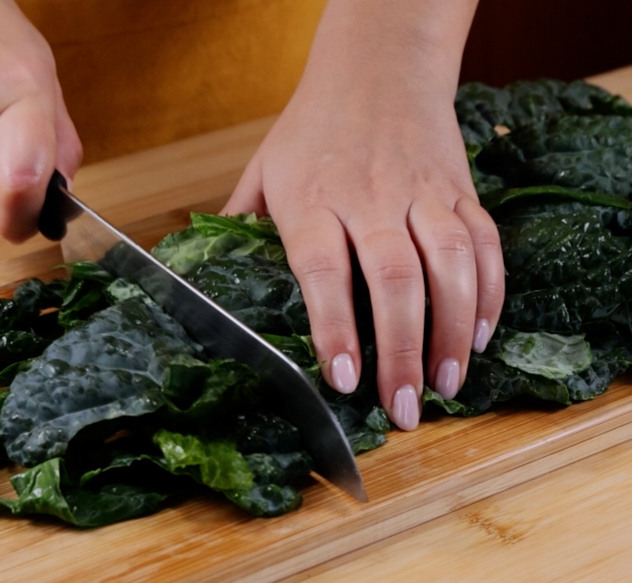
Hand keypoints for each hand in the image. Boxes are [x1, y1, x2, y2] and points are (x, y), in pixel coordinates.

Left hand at [223, 0, 503, 429]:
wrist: (377, 65)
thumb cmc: (312, 128)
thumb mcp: (263, 170)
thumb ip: (240, 227)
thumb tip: (203, 285)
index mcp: (313, 199)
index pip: (324, 269)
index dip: (334, 326)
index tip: (345, 379)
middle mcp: (371, 197)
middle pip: (394, 276)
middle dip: (403, 349)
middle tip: (404, 408)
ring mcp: (421, 192)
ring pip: (449, 261)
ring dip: (453, 329)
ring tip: (448, 386)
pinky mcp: (459, 189)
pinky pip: (483, 242)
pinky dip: (488, 292)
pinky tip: (479, 336)